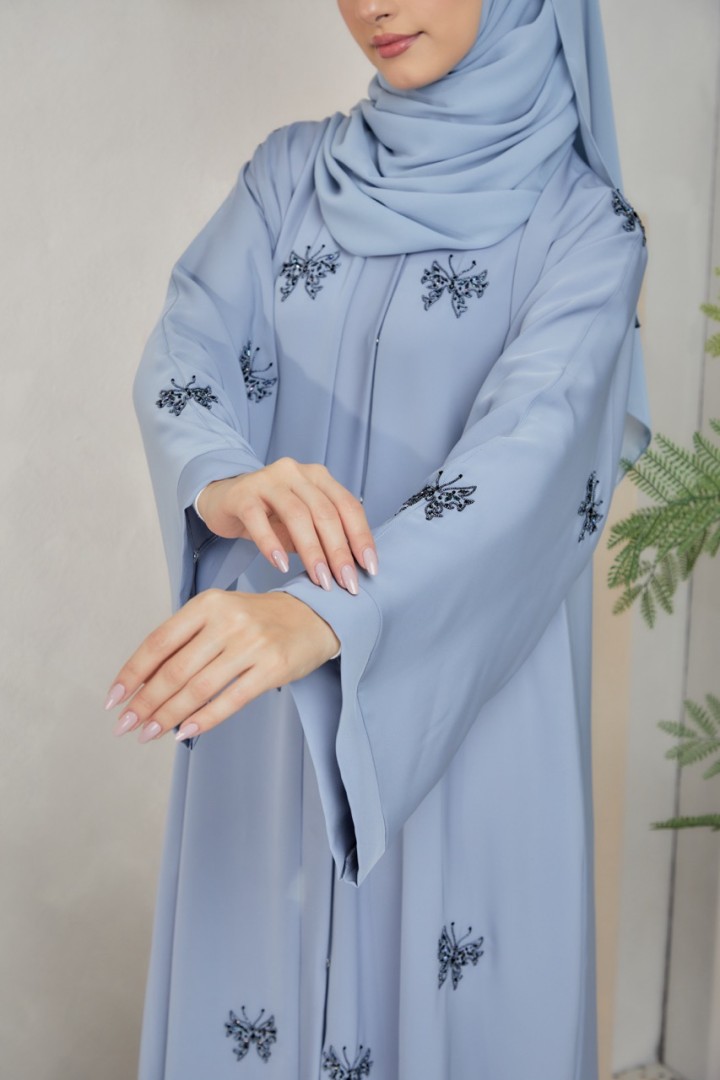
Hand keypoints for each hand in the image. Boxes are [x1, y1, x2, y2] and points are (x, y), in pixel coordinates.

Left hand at [104, 589, 340, 742]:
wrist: (314, 616)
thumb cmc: (258, 620)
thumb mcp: (219, 616)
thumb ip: (185, 643)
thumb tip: (143, 685)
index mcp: (207, 604)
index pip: (159, 642)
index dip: (132, 673)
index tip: (114, 699)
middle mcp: (228, 620)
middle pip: (175, 669)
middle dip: (145, 703)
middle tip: (126, 725)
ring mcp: (252, 643)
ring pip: (198, 688)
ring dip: (168, 716)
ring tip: (149, 733)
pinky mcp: (273, 666)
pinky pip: (231, 700)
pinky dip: (204, 719)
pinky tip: (185, 732)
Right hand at [197, 457, 377, 593]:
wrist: (224, 501)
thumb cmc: (270, 515)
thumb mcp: (303, 523)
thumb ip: (325, 537)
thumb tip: (352, 571)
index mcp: (319, 477)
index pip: (348, 506)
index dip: (361, 537)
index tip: (369, 568)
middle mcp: (296, 472)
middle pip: (325, 512)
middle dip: (339, 551)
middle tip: (346, 582)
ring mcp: (268, 480)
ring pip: (297, 515)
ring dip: (312, 551)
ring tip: (320, 580)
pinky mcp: (242, 494)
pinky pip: (258, 519)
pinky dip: (271, 544)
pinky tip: (280, 565)